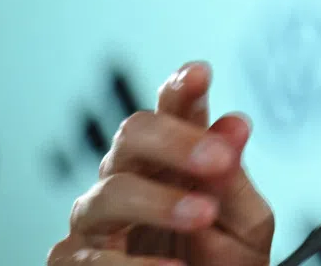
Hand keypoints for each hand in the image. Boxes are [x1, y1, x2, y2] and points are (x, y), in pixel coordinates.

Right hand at [47, 61, 273, 264]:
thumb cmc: (223, 264)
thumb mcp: (244, 225)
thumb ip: (235, 181)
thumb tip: (235, 126)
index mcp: (176, 160)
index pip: (174, 111)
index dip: (181, 89)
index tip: (199, 74)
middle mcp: (131, 177)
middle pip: (133, 134)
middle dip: (174, 141)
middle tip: (217, 161)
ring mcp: (99, 219)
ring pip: (110, 192)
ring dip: (159, 202)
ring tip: (202, 216)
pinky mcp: (76, 262)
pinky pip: (91, 258)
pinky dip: (134, 265)